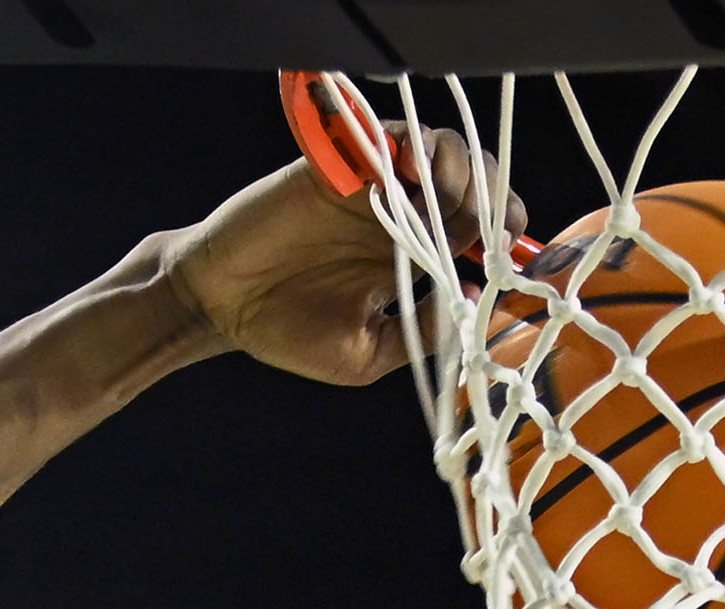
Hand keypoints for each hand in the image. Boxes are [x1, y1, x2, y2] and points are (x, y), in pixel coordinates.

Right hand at [162, 121, 523, 386]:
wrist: (218, 304)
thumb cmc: (286, 333)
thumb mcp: (365, 356)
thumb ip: (419, 334)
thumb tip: (475, 306)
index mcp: (411, 257)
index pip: (477, 229)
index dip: (502, 231)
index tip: (506, 252)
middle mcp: (397, 216)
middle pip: (470, 180)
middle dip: (489, 193)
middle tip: (480, 222)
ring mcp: (369, 186)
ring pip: (438, 150)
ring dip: (457, 166)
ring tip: (445, 194)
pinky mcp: (338, 164)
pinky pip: (386, 135)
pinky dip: (410, 144)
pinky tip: (412, 173)